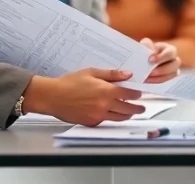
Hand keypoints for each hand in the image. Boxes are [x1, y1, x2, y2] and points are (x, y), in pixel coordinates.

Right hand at [22, 69, 144, 126]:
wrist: (53, 96)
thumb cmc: (69, 83)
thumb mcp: (91, 72)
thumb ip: (111, 74)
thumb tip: (127, 74)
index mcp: (106, 91)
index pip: (129, 94)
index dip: (136, 94)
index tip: (139, 94)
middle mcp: (105, 105)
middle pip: (128, 109)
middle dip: (137, 108)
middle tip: (141, 108)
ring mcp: (99, 116)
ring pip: (119, 118)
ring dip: (127, 115)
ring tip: (130, 112)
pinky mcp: (92, 122)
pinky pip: (106, 121)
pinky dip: (111, 118)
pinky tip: (111, 113)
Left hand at [141, 38, 179, 82]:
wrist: (146, 57)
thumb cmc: (148, 49)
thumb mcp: (147, 44)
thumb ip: (147, 44)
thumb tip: (149, 50)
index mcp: (170, 50)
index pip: (170, 53)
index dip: (161, 57)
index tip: (150, 60)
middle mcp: (175, 60)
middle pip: (175, 65)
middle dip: (162, 69)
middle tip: (150, 72)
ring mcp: (173, 69)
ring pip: (172, 74)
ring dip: (159, 76)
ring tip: (147, 76)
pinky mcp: (168, 77)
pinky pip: (164, 80)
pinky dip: (155, 80)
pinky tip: (146, 79)